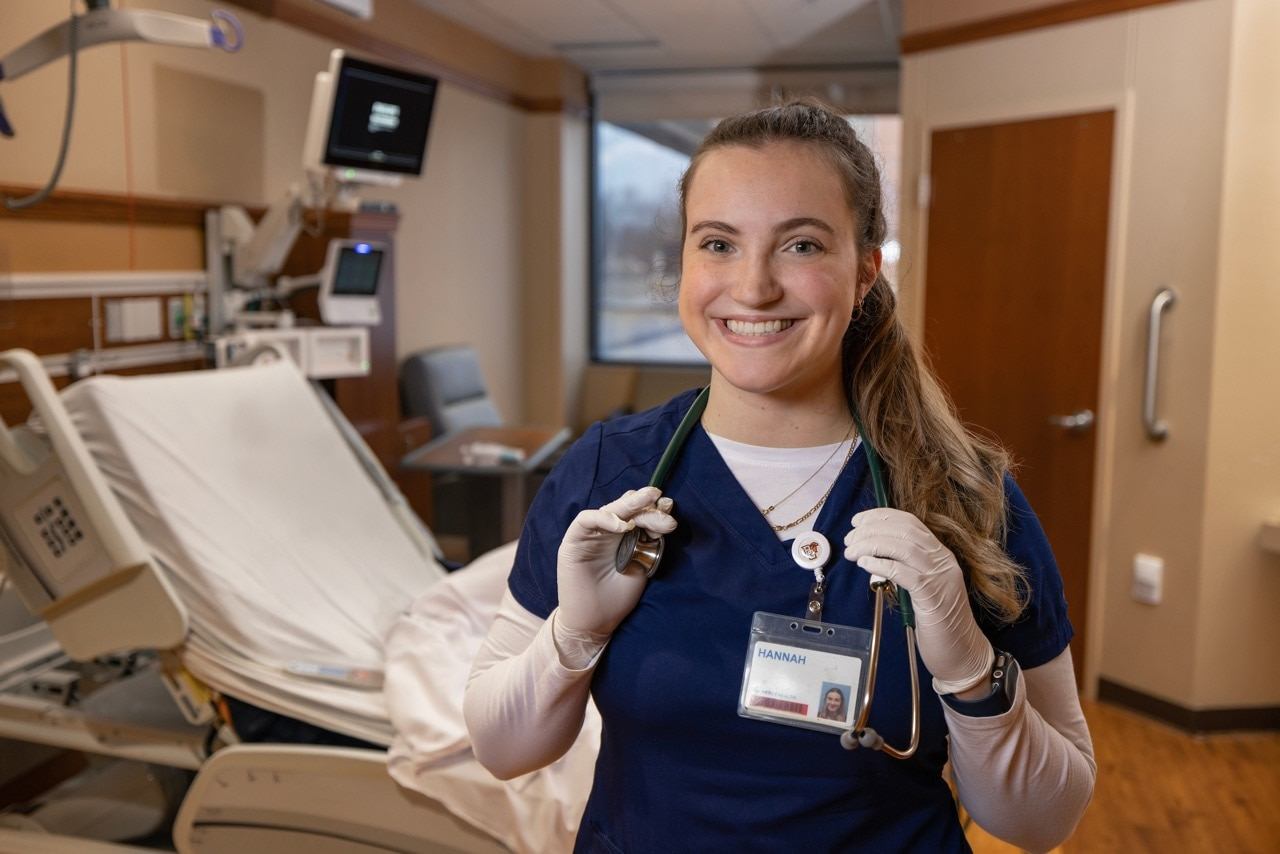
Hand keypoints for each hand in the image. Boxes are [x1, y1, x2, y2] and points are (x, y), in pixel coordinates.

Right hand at [556, 486, 675, 636]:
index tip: (671, 512)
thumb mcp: (641, 566)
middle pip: (627, 508)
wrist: (594, 622)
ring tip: (649, 501)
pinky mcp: (573, 540)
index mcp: (624, 537)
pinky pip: (586, 520)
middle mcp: (607, 531)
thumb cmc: (617, 598)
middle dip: (646, 503)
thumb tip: (665, 520)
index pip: (639, 515)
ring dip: (630, 504)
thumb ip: (649, 544)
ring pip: (609, 509)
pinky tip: (624, 525)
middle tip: (664, 502)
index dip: (655, 511)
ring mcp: (590, 534)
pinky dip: (605, 518)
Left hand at [843, 508, 993, 694]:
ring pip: (902, 547)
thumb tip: (873, 556)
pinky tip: (865, 564)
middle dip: (871, 529)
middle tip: (850, 539)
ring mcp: (940, 577)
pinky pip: (903, 572)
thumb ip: (904, 568)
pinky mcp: (933, 597)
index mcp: (940, 555)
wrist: (962, 653)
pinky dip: (881, 564)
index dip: (881, 516)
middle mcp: (943, 561)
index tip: (858, 520)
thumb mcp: (921, 587)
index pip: (910, 522)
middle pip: (904, 531)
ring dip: (871, 545)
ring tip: (852, 551)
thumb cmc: (938, 623)